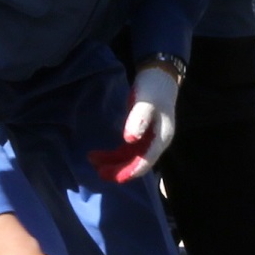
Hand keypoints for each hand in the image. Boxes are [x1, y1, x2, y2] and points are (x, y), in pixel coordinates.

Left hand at [89, 66, 179, 183]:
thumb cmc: (153, 88)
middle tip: (98, 171)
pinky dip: (113, 154)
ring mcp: (149, 139)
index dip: (130, 171)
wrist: (159, 76)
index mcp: (161, 137)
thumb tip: (130, 140)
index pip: (146, 161)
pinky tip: (99, 154)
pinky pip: (126, 150)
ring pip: (130, 157)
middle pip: (137, 162)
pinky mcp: (141, 134)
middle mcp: (156, 142)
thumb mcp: (146, 102)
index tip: (114, 177)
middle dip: (118, 169)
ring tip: (92, 159)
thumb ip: (139, 119)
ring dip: (113, 162)